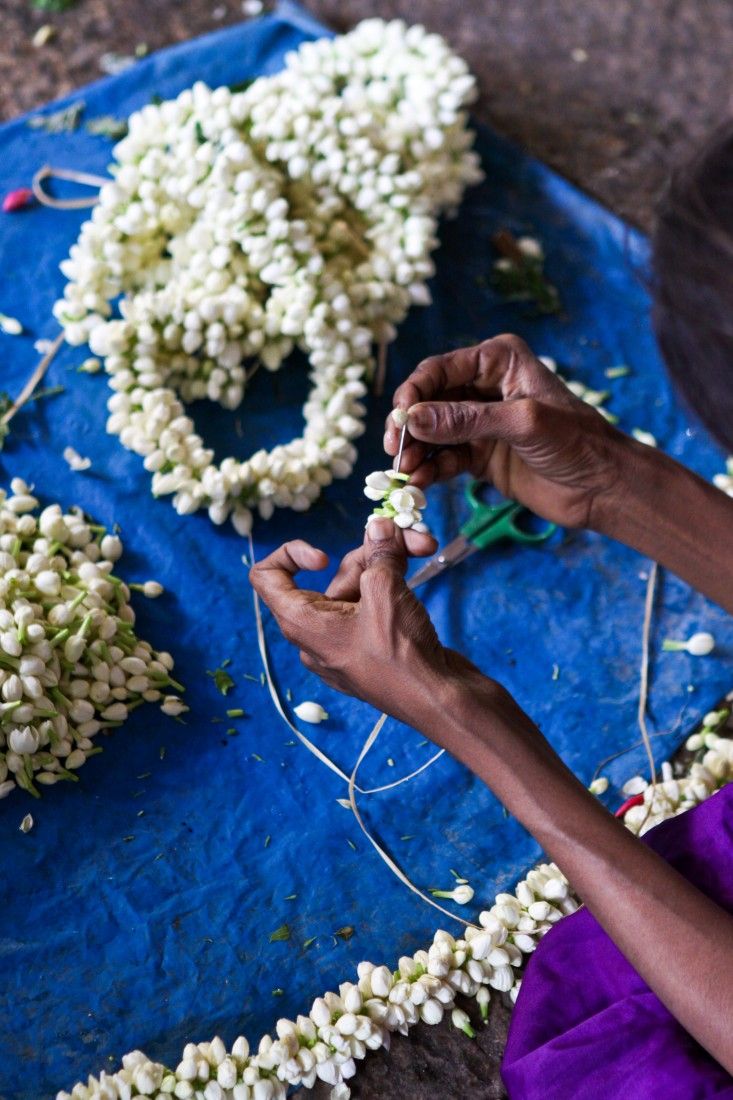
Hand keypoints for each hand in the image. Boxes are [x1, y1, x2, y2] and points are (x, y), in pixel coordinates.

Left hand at [249, 519, 477, 722]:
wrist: (440, 701)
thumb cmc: (400, 653)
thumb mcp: (385, 590)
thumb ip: (379, 553)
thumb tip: (379, 527)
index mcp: (302, 623)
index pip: (266, 577)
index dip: (290, 553)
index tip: (325, 556)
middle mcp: (318, 634)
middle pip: (334, 575)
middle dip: (371, 552)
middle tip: (410, 538)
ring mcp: (348, 642)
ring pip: (361, 587)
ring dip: (391, 563)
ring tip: (425, 546)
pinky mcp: (374, 647)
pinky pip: (375, 606)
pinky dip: (393, 586)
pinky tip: (416, 573)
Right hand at [384, 334, 631, 528]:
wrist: (603, 486)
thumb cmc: (577, 442)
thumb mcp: (522, 423)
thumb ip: (466, 420)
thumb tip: (413, 418)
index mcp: (499, 361)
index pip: (441, 369)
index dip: (414, 392)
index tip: (399, 419)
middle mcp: (485, 387)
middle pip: (428, 401)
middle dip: (408, 426)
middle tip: (395, 450)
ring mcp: (479, 423)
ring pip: (431, 432)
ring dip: (415, 452)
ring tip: (404, 473)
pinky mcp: (479, 455)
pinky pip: (443, 459)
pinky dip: (429, 470)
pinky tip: (420, 483)